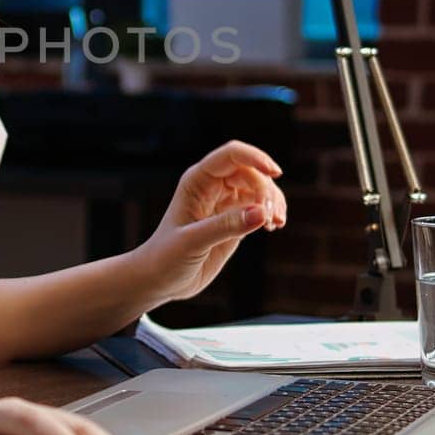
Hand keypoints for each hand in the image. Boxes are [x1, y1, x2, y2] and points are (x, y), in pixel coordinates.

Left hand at [133, 140, 286, 305]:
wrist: (159, 279)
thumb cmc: (166, 257)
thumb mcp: (192, 242)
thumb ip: (226, 226)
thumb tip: (261, 212)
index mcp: (197, 181)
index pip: (231, 156)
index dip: (255, 157)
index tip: (274, 173)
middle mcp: (212, 186)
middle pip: (250, 172)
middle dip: (265, 190)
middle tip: (269, 219)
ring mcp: (225, 202)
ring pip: (259, 188)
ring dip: (273, 201)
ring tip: (274, 225)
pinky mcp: (234, 219)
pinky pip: (260, 206)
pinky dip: (271, 212)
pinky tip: (273, 227)